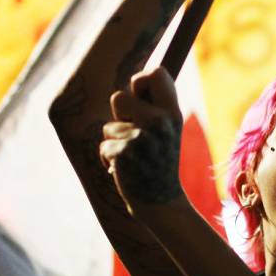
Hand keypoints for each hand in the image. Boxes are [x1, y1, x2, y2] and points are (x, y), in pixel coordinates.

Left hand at [99, 67, 184, 215]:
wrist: (160, 201)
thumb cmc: (159, 160)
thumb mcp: (168, 130)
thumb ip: (155, 105)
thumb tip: (138, 77)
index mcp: (172, 112)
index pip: (156, 73)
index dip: (141, 81)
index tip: (140, 97)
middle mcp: (160, 121)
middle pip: (118, 97)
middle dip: (120, 116)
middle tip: (136, 135)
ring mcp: (141, 137)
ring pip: (108, 126)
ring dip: (115, 140)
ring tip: (133, 155)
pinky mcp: (123, 153)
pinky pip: (103, 145)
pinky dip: (109, 158)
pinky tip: (126, 168)